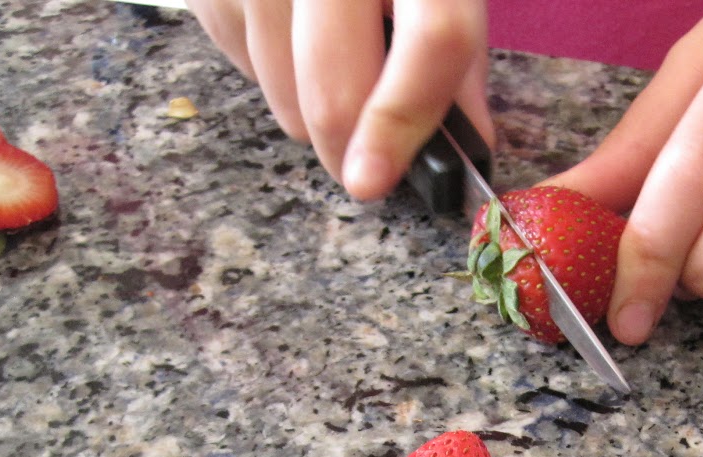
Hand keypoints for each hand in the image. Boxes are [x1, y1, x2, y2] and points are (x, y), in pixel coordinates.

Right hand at [184, 0, 493, 199]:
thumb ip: (456, 45)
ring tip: (322, 65)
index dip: (408, 119)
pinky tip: (285, 29)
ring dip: (303, 108)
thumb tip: (466, 140)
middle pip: (335, 86)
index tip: (377, 181)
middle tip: (358, 164)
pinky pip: (235, 55)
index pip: (434, 38)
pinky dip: (263, 66)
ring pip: (278, 89)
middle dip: (345, 147)